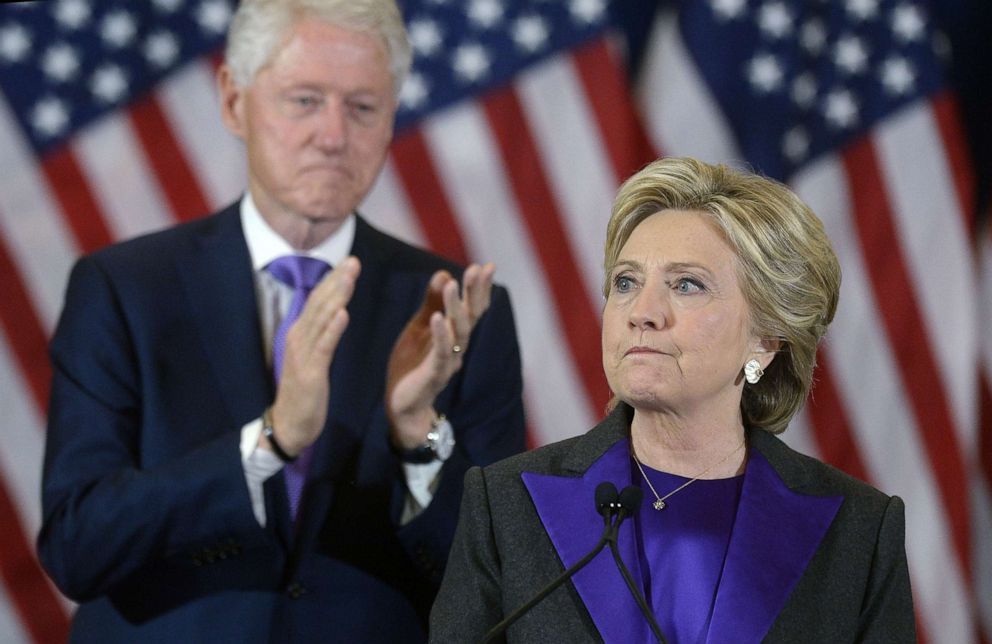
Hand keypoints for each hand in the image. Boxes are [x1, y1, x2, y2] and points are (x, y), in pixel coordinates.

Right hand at [264, 257, 360, 456]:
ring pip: (321, 319)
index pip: (318, 300)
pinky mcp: (310, 372)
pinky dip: (333, 328)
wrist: (289, 426)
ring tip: (350, 277)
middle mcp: (298, 338)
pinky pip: (323, 346)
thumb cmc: (303, 392)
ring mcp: (302, 354)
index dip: (333, 280)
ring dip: (336, 296)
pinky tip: (344, 313)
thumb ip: (320, 335)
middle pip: (319, 303)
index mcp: (300, 334)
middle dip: (337, 280)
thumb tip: (333, 313)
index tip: (349, 262)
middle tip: (353, 260)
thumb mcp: (312, 358)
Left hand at [386, 263, 494, 448]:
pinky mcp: (433, 375)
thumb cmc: (413, 365)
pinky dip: (441, 335)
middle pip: (471, 317)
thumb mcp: (419, 328)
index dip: (480, 288)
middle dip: (474, 293)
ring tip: (452, 285)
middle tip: (477, 270)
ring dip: (456, 308)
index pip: (472, 308)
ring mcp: (448, 361)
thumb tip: (445, 274)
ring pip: (458, 333)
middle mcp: (457, 347)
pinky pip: (441, 354)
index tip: (487, 266)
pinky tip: (438, 317)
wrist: (402, 405)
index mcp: (454, 334)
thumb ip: (431, 304)